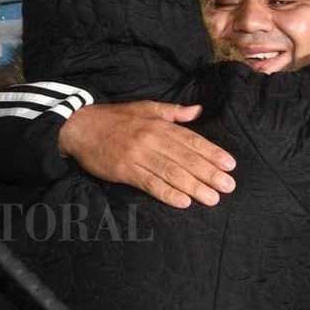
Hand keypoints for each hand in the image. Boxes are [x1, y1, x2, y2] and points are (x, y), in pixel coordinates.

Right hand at [58, 101, 235, 208]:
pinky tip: (182, 202)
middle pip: (186, 158)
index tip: (230, 165)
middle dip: (209, 173)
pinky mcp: (124, 170)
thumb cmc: (115, 118)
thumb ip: (173, 112)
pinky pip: (149, 183)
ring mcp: (138, 155)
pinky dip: (167, 193)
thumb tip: (198, 111)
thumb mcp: (145, 108)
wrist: (80, 126)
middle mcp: (152, 139)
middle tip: (228, 186)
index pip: (191, 140)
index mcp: (159, 124)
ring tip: (212, 198)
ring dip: (194, 186)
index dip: (212, 153)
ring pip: (171, 172)